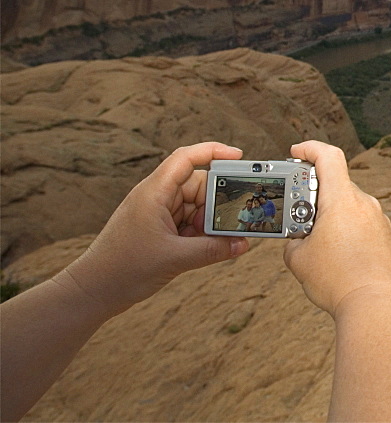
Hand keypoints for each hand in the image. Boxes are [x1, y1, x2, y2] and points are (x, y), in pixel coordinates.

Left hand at [61, 142, 247, 314]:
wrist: (92, 293)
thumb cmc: (122, 270)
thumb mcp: (175, 258)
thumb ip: (213, 250)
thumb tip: (243, 244)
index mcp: (154, 192)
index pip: (186, 158)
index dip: (214, 151)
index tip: (240, 157)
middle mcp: (156, 197)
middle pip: (198, 186)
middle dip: (217, 202)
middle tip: (235, 220)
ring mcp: (157, 213)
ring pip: (196, 207)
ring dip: (209, 223)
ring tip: (220, 241)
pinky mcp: (159, 230)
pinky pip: (189, 223)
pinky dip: (200, 234)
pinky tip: (207, 248)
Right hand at [283, 141, 390, 317]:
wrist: (376, 306)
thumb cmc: (338, 281)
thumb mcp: (298, 259)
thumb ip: (292, 240)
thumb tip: (298, 240)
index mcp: (343, 200)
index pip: (329, 156)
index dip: (309, 148)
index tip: (296, 151)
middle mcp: (365, 204)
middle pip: (337, 186)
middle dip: (315, 198)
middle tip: (298, 218)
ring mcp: (380, 220)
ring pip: (350, 209)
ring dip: (332, 219)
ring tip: (319, 247)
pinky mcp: (388, 238)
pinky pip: (363, 226)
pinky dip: (348, 233)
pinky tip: (339, 259)